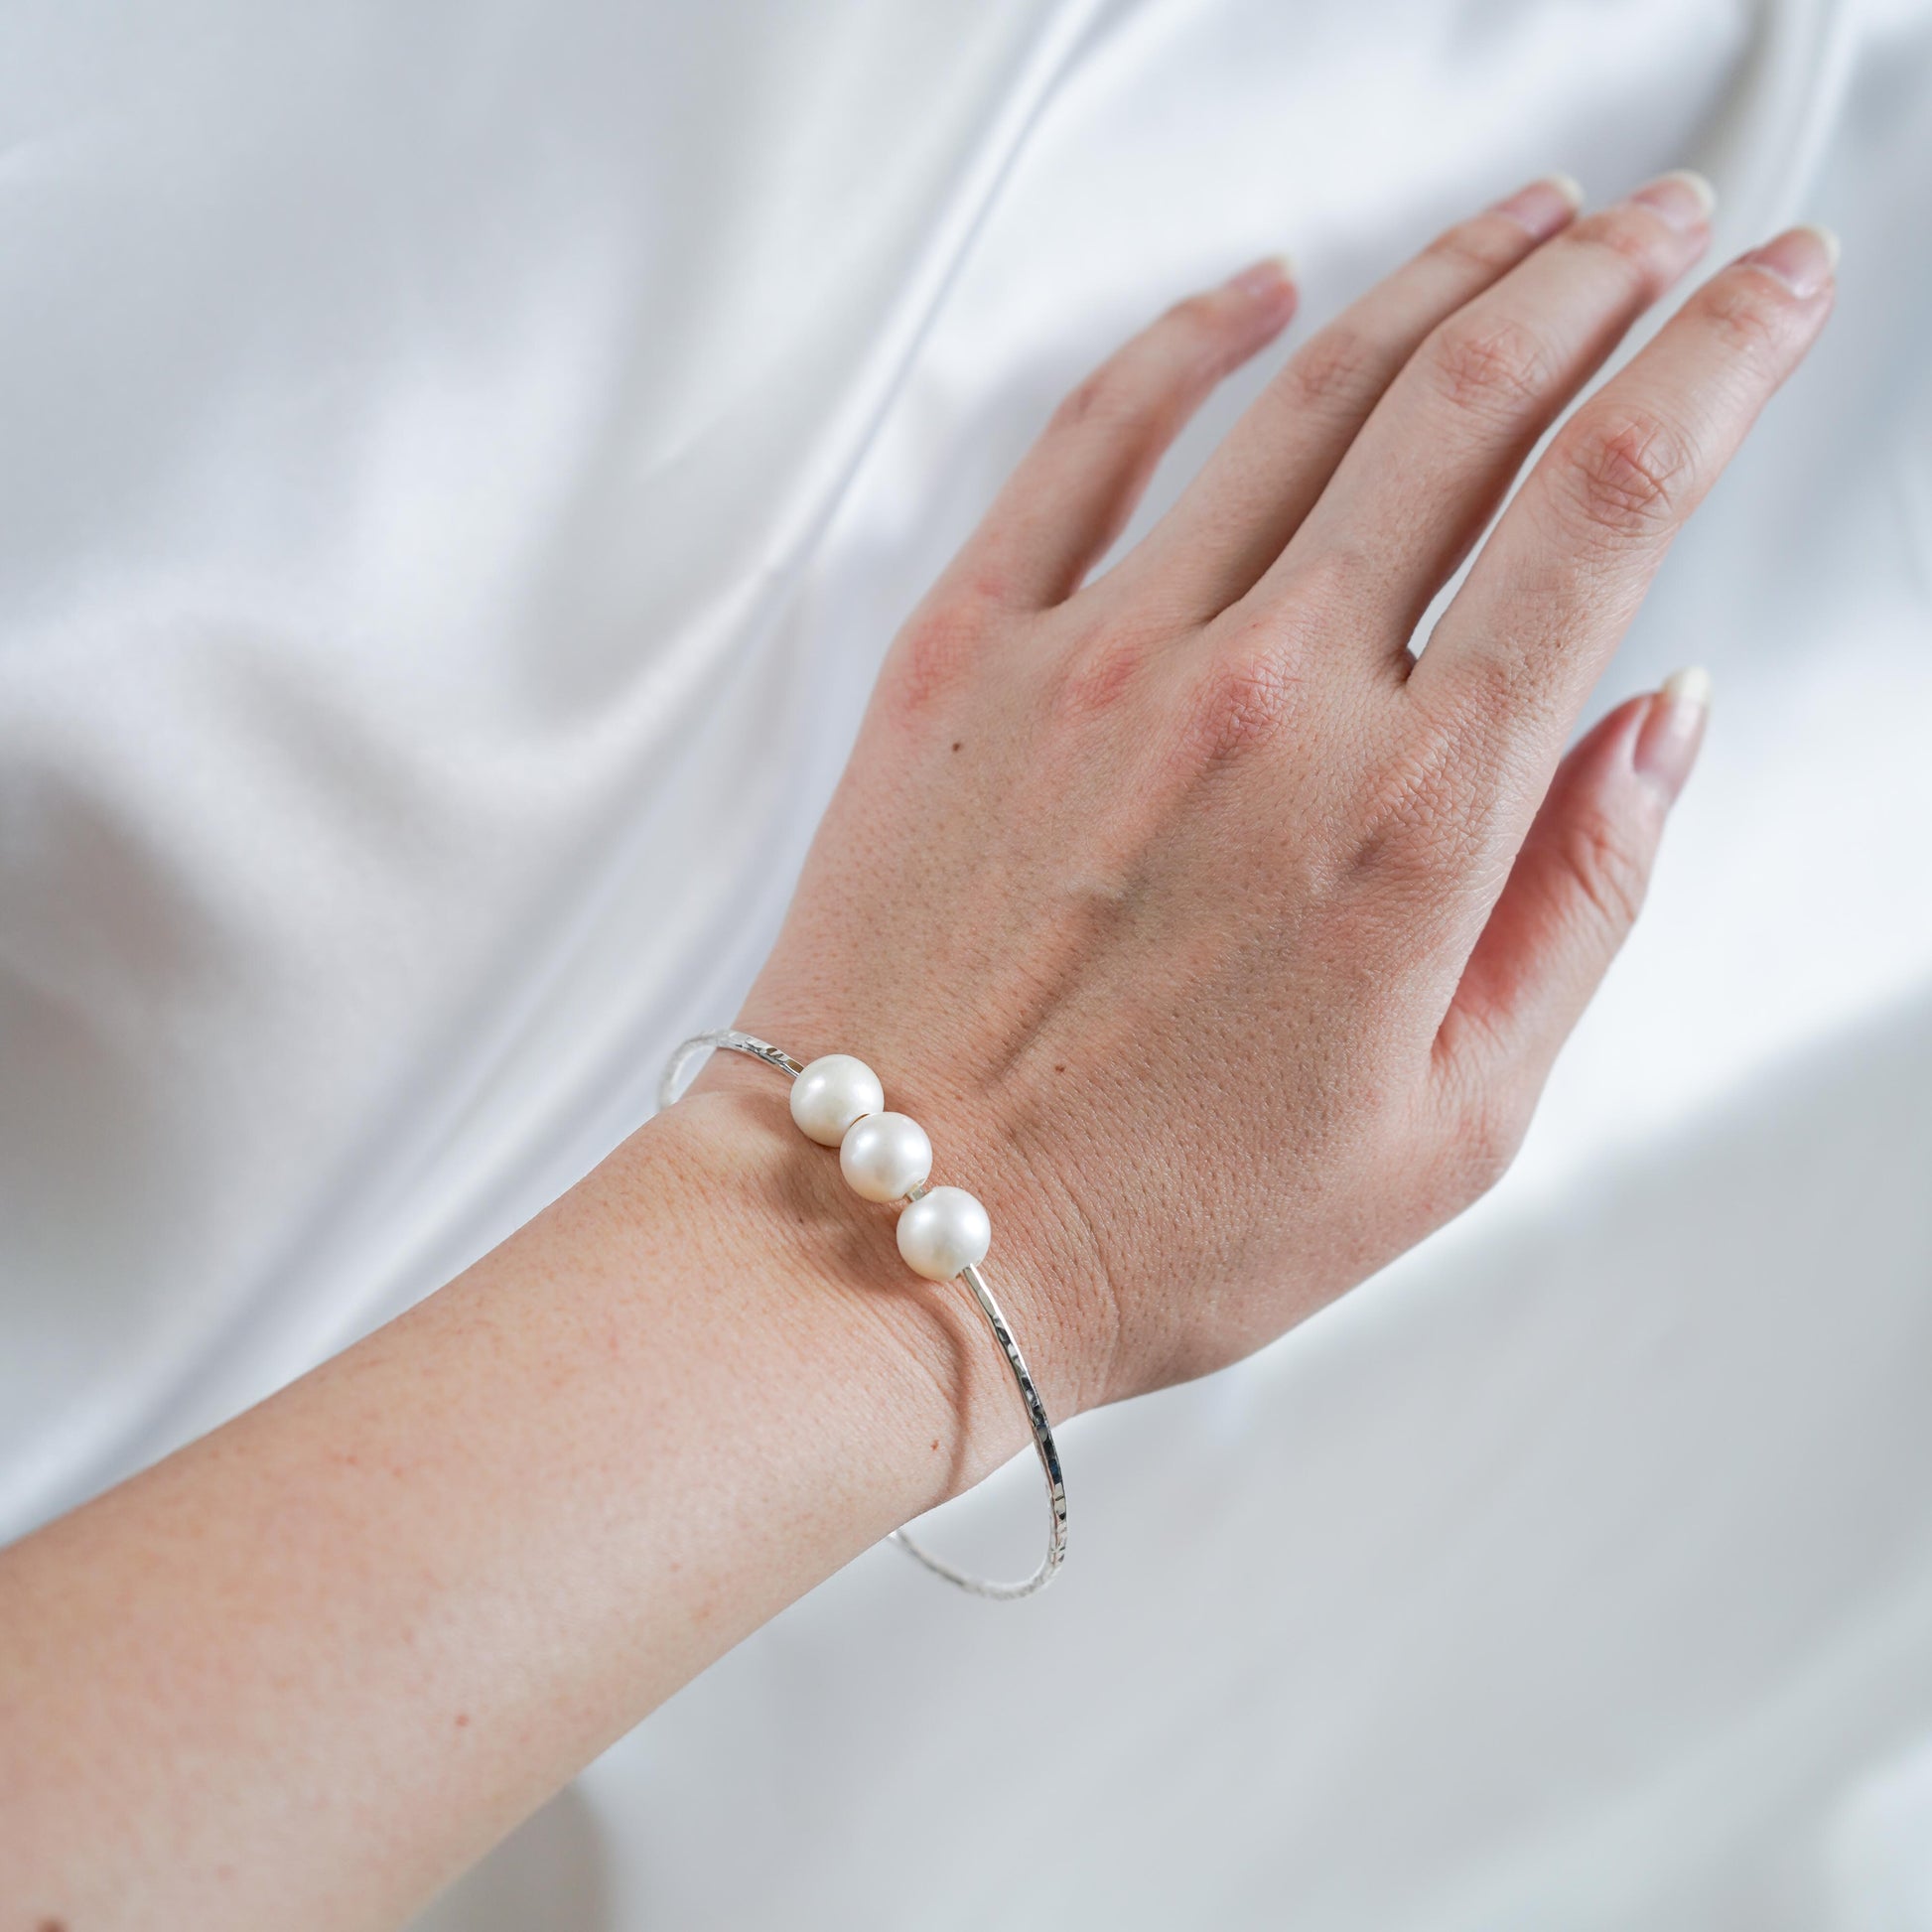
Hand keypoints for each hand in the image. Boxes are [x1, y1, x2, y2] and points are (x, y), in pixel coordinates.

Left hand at [718, 172, 1831, 1453]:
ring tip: (1522, 225)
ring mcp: (1100, 658)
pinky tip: (1260, 290)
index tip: (1769, 291)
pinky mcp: (963, 652)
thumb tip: (1661, 720)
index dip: (1719, 360)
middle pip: (1473, 399)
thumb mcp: (1450, 1127)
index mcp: (1409, 818)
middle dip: (1600, 278)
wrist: (895, 1228)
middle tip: (1662, 225)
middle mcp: (1265, 701)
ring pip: (1305, 393)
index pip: (1611, 505)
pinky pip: (1088, 439)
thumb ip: (1575, 903)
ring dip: (1437, 278)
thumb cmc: (1156, 1216)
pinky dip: (1188, 338)